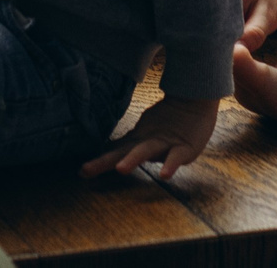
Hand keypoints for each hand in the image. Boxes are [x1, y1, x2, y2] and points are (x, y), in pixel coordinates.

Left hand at [81, 93, 219, 177]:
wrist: (195, 100)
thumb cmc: (169, 120)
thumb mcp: (145, 133)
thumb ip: (128, 145)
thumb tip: (106, 153)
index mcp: (138, 140)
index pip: (115, 151)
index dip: (99, 161)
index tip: (81, 172)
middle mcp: (147, 142)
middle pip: (123, 152)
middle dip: (104, 162)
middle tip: (86, 171)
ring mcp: (165, 144)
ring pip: (146, 151)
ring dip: (133, 159)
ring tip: (121, 169)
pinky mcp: (184, 148)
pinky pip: (176, 158)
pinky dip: (170, 165)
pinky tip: (164, 176)